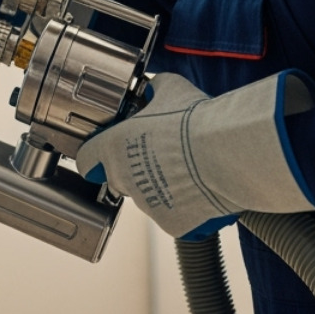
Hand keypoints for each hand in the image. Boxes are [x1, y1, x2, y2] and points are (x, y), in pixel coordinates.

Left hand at [77, 71, 314, 239]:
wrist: (226, 153)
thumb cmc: (196, 120)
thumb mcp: (169, 88)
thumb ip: (154, 91)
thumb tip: (153, 90)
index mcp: (114, 148)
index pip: (87, 161)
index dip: (96, 158)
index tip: (105, 156)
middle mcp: (125, 180)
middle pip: (120, 181)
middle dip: (136, 171)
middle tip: (163, 156)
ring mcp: (149, 206)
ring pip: (150, 200)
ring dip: (163, 189)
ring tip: (191, 170)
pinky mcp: (174, 225)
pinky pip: (177, 219)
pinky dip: (189, 209)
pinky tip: (204, 190)